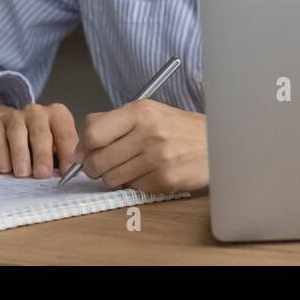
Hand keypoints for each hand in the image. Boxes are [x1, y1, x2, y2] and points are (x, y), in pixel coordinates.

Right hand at [0, 101, 78, 178]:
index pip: (65, 134)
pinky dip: (1, 154)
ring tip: (23, 173)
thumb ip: (61, 157)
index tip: (66, 171)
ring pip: (18, 133)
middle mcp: (38, 112)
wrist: (6, 128)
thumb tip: (65, 175)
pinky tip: (5, 168)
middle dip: (43, 155)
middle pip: (41, 133)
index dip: (67, 153)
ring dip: (21, 155)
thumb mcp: (55, 145)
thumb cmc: (37, 141)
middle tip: (43, 174)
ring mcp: (16, 116)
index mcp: (58, 115)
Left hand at [72, 99, 206, 193]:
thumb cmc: (177, 127)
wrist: (216, 142)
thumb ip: (114, 121)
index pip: (93, 133)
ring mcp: (158, 159)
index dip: (84, 147)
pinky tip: (149, 171)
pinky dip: (136, 183)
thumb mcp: (148, 111)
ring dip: (115, 176)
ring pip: (112, 179)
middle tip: (103, 164)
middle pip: (97, 161)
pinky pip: (133, 188)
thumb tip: (82, 144)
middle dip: (95, 166)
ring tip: (131, 165)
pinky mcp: (165, 180)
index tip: (86, 151)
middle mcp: (149, 133)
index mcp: (141, 111)